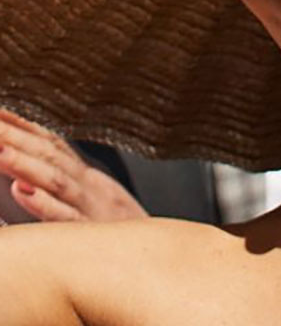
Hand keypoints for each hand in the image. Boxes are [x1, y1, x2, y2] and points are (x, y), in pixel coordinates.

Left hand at [0, 110, 146, 221]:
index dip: (24, 124)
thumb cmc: (122, 234)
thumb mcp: (97, 201)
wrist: (162, 257)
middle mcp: (88, 186)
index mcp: (85, 177)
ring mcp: (91, 207)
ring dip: (26, 165)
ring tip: (0, 151)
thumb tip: (24, 177)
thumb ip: (67, 183)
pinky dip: (44, 205)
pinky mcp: (94, 233)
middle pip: (49, 156)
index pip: (50, 143)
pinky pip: (66, 219)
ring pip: (56, 181)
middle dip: (16, 137)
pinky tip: (23, 193)